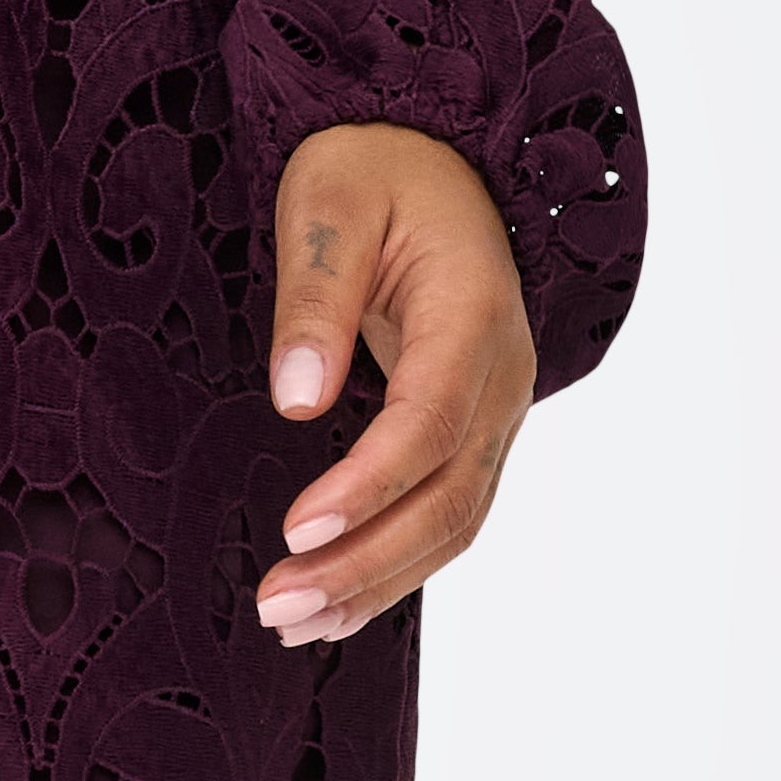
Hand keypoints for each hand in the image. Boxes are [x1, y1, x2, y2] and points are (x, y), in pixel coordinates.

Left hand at [257, 128, 534, 647]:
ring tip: (293, 625)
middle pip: (449, 496)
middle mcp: (503, 374)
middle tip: (276, 606)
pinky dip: (396, 567)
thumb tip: (296, 401)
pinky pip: (448, 513)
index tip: (295, 532)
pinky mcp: (474, 429)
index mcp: (475, 312)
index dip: (367, 487)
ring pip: (455, 521)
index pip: (429, 422)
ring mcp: (497, 409)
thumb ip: (315, 297)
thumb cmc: (374, 168)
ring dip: (377, 582)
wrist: (432, 155)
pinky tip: (336, 607)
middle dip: (364, 562)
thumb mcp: (330, 203)